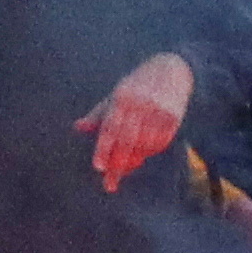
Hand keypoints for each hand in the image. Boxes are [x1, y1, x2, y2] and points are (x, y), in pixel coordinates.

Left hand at [81, 50, 193, 190]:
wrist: (172, 69)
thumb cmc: (137, 85)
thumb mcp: (115, 95)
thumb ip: (98, 114)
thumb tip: (78, 127)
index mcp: (121, 97)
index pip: (110, 128)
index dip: (103, 149)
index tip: (98, 168)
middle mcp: (140, 104)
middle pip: (126, 140)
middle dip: (117, 165)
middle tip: (109, 183)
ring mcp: (158, 110)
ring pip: (144, 144)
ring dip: (133, 160)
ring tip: (124, 169)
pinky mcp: (173, 117)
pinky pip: (159, 143)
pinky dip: (149, 153)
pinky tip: (141, 156)